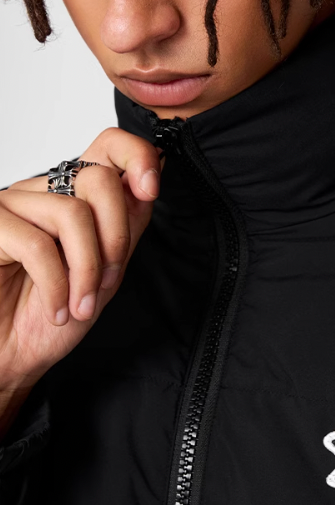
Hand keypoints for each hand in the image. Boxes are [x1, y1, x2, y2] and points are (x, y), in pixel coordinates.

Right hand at [0, 128, 162, 409]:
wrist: (9, 359)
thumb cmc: (48, 318)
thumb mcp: (104, 272)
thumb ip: (125, 227)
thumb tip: (148, 184)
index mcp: (72, 195)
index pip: (106, 145)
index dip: (134, 155)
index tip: (151, 188)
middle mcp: (41, 191)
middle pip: (97, 178)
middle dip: (115, 235)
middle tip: (107, 280)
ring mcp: (10, 206)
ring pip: (72, 213)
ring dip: (87, 270)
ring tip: (80, 306)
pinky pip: (36, 244)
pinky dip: (56, 285)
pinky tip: (57, 309)